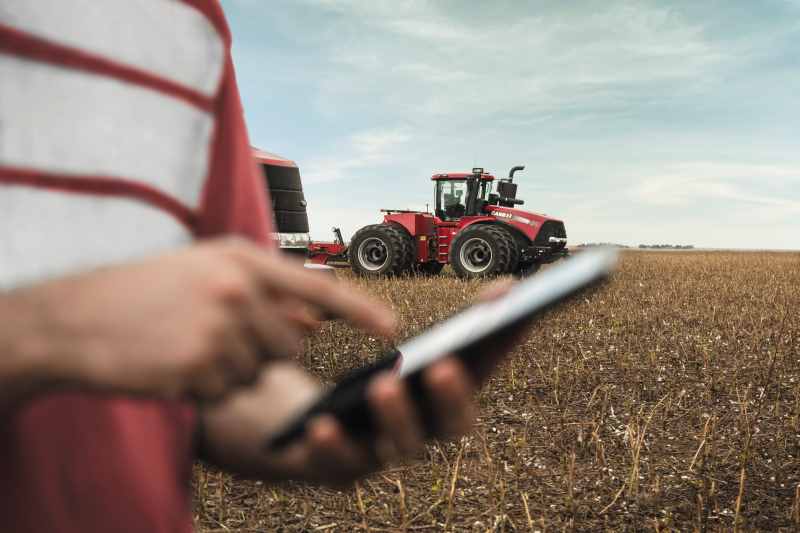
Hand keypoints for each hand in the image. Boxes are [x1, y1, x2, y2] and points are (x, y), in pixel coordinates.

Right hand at [6, 238, 394, 401]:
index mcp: (241, 259)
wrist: (77, 316)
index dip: (359, 309)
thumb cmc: (146, 291)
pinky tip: (175, 365)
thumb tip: (317, 321)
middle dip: (262, 350)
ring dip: (230, 370)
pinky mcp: (197, 365)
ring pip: (259, 371)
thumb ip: (266, 294)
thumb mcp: (208, 274)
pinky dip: (207, 388)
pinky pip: (228, 392)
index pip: (316, 285)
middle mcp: (235, 288)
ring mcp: (217, 327)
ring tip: (187, 346)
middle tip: (214, 336)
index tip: (392, 329)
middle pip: (290, 343)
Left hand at [201, 280, 524, 485]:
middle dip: (453, 396)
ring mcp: (381, 455)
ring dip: (397, 416)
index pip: (480, 375)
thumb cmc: (360, 383)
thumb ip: (437, 325)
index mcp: (437, 402)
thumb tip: (503, 289)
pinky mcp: (338, 469)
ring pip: (401, 448)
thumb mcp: (397, 348)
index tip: (512, 314)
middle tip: (443, 364)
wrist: (298, 427)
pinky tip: (321, 423)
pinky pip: (339, 466)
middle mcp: (419, 432)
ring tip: (383, 383)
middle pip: (452, 425)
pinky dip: (333, 447)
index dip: (500, 347)